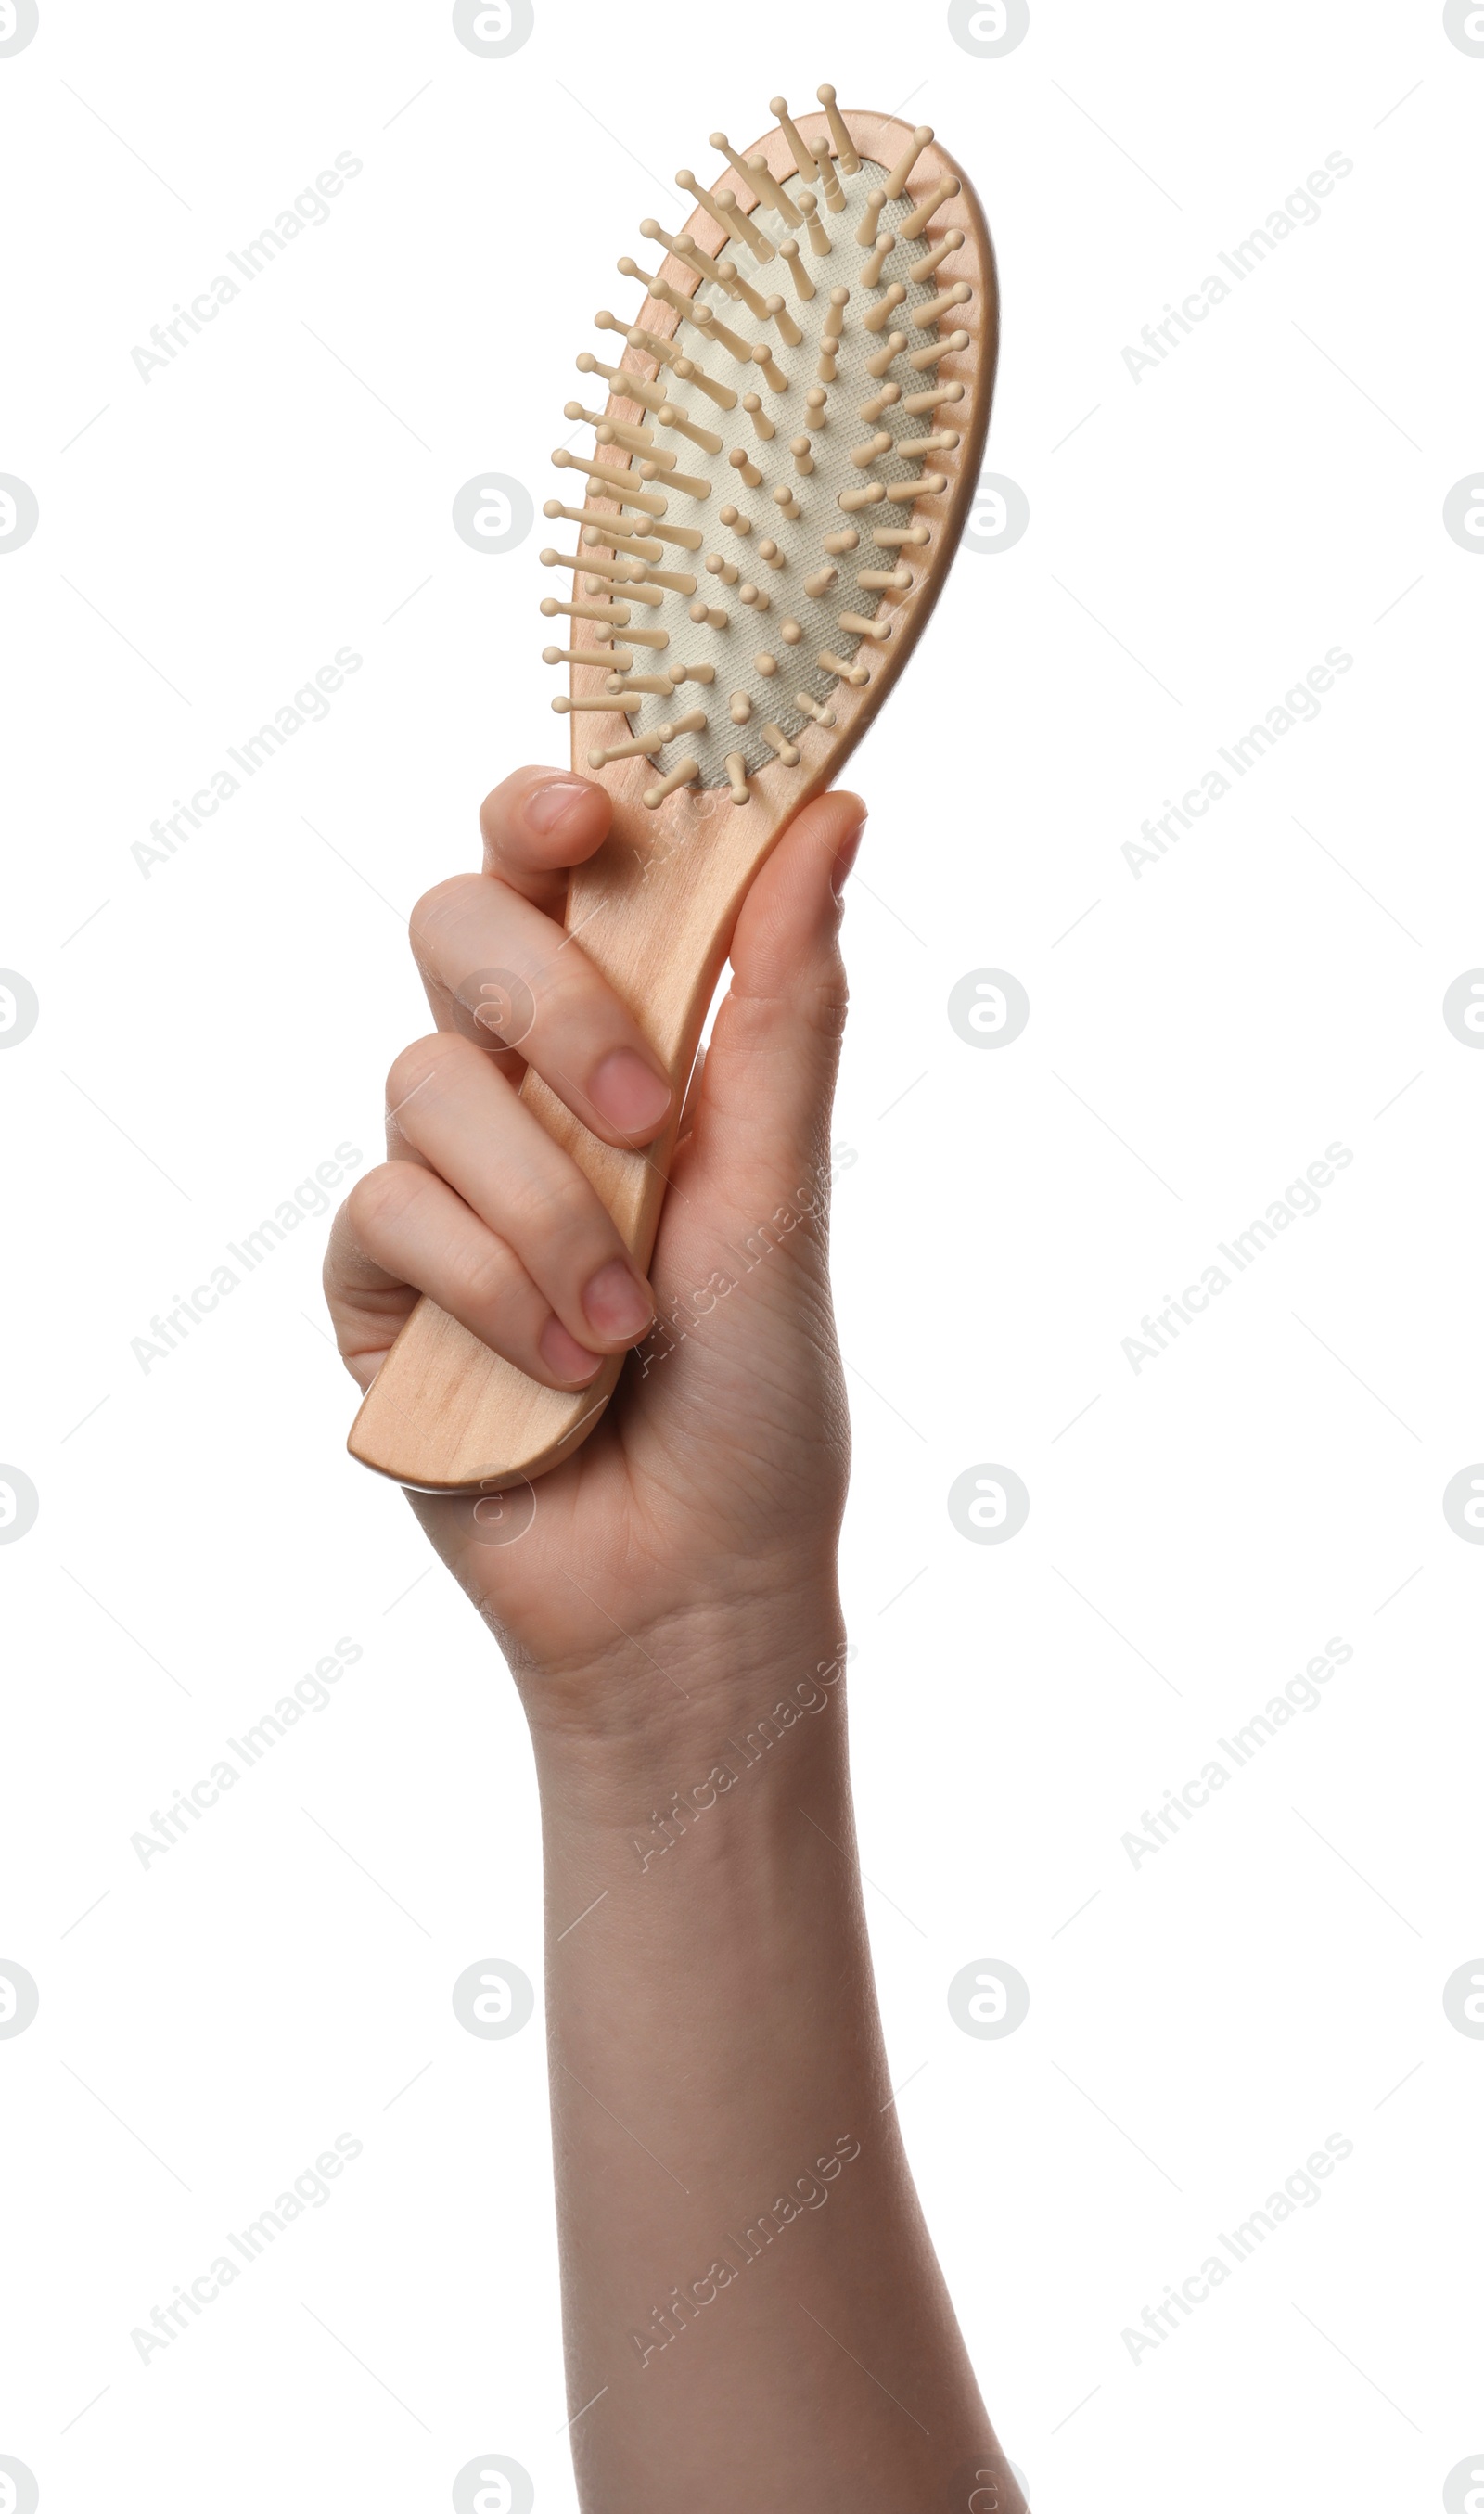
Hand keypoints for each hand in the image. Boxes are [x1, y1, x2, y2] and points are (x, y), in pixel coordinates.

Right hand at [324, 765, 866, 1731]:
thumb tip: (835, 815)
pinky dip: (488, 1288)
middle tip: (646, 1116)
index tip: (593, 805)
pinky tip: (557, 1373)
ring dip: (547, 1210)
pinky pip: (386, 1210)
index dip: (549, 810)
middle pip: (455, 928)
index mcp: (628, 1046)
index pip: (557, 875)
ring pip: (426, 1082)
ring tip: (627, 1325)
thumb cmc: (757, 1396)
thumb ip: (787, 1006)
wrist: (690, 1586)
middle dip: (551, 1008)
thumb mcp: (782, 1191)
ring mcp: (440, 1183)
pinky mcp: (374, 1283)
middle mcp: (521, 1094)